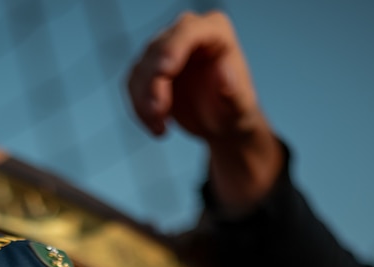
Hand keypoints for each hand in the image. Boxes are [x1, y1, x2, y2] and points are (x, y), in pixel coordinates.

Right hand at [127, 10, 283, 207]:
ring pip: (141, 69)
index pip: (187, 30)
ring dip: (143, 101)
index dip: (173, 48)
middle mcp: (187, 34)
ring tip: (161, 129)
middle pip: (158, 50)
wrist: (220, 123)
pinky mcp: (150, 69)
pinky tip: (157, 127)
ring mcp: (165, 50)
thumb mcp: (239, 107)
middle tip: (158, 115)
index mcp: (214, 31)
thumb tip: (225, 74)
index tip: (164, 72)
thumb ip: (234, 92)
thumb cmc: (233, 111)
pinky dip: (139, 109)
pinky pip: (134, 85)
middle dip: (153, 83)